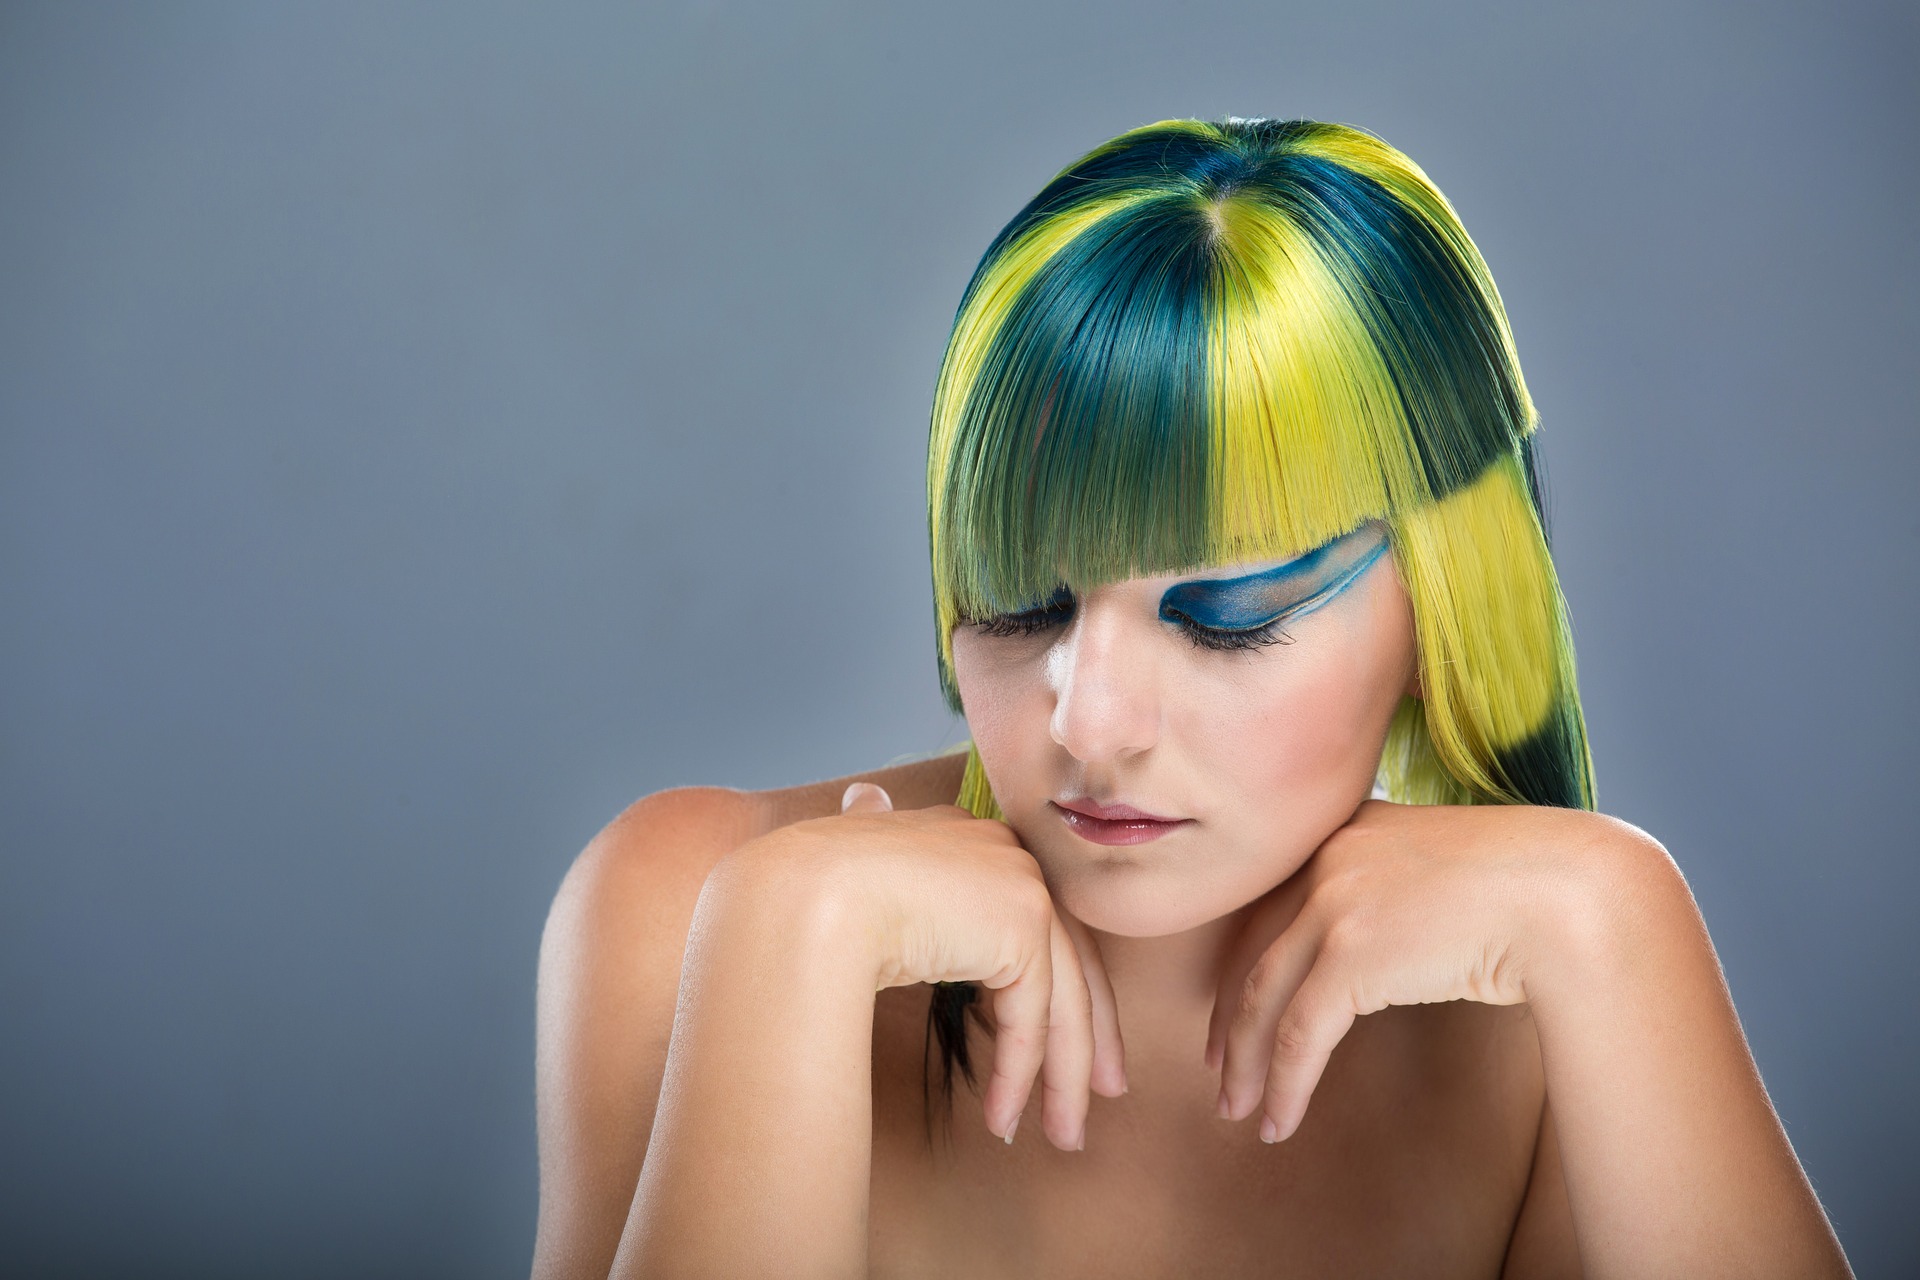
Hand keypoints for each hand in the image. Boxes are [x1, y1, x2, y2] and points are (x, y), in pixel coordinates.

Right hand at [773, 782, 1127, 1148]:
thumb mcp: (853, 868)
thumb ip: (874, 838)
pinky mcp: (1023, 919)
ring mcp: (1020, 879)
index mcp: (968, 835)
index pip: (1033, 918)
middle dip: (1089, 1034)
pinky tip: (1001, 1118)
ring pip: (1064, 994)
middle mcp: (1005, 848)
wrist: (798, 896)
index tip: (1061, 1039)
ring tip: (1061, 1133)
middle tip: (1102, 1093)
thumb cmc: (804, 890)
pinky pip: (1033, 1015)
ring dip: (1064, 1076)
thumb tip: (865, 795)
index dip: (1054, 981)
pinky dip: (1021, 1074)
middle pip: (1070, 954)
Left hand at [1203, 800, 1596, 1141]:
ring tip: (1239, 1110)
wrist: (1571, 893)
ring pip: (1261, 997)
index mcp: (1345, 829)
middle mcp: (1326, 857)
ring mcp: (1333, 901)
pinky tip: (1279, 1121)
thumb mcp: (1441, 872)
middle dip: (1228, 1020)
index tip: (1227, 1011)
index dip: (1241, 963)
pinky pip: (1299, 1034)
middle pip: (1250, 949)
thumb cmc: (1530, 889)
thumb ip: (1394, 893)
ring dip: (1247, 1065)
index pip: (1269, 903)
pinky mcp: (1351, 954)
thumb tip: (1379, 946)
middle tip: (1220, 1069)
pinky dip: (1285, 1084)